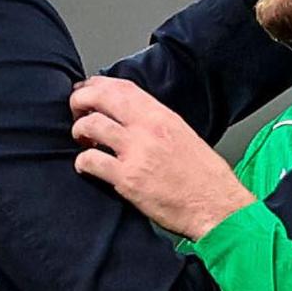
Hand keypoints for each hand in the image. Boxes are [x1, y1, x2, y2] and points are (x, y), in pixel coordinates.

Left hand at [70, 76, 254, 240]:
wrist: (216, 206)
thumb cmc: (204, 176)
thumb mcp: (183, 135)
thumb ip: (155, 122)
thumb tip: (129, 116)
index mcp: (162, 116)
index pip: (122, 87)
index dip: (97, 84)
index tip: (86, 89)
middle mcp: (147, 129)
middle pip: (100, 99)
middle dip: (79, 101)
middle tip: (75, 111)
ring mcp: (136, 152)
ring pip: (90, 126)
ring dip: (79, 131)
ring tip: (82, 140)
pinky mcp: (127, 179)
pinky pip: (90, 161)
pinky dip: (82, 162)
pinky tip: (86, 166)